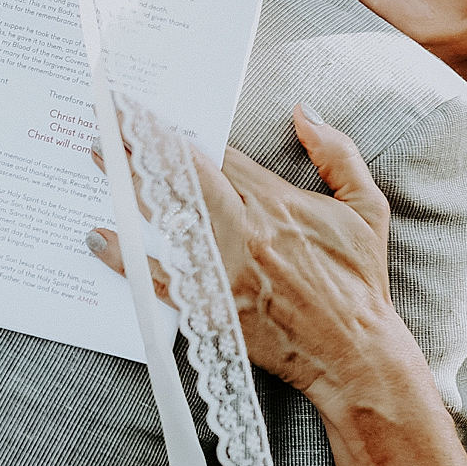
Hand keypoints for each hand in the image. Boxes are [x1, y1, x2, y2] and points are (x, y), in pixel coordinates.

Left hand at [88, 106, 401, 396]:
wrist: (355, 353)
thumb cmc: (360, 282)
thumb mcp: (367, 208)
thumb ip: (337, 154)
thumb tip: (304, 112)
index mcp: (277, 203)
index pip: (218, 155)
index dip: (181, 132)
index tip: (150, 114)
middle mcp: (245, 231)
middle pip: (184, 175)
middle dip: (145, 143)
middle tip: (110, 118)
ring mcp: (223, 270)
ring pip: (166, 216)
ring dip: (129, 185)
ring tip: (99, 157)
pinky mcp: (209, 307)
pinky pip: (158, 278)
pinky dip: (126, 258)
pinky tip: (99, 235)